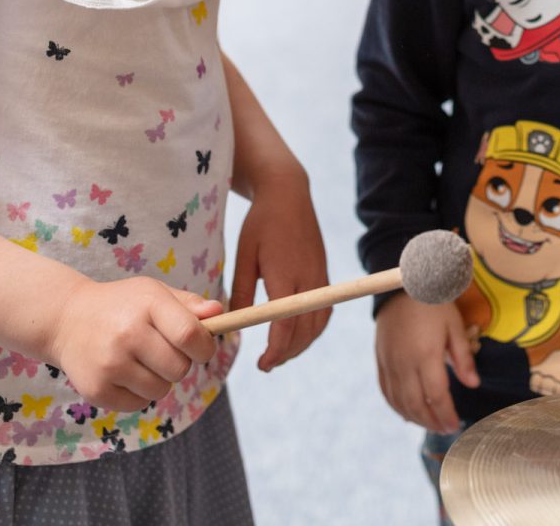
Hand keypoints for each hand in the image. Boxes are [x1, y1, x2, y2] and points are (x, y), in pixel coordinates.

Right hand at [46, 276, 221, 412]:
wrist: (66, 319)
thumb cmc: (120, 305)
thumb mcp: (153, 293)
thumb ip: (189, 305)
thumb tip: (219, 314)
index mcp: (147, 304)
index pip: (190, 335)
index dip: (204, 347)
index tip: (200, 347)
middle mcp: (128, 334)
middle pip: (180, 369)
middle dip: (179, 364)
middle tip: (161, 351)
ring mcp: (110, 363)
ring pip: (161, 390)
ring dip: (158, 380)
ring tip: (140, 361)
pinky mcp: (96, 389)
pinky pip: (139, 404)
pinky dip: (138, 394)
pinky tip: (123, 374)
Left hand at [229, 170, 329, 371]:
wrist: (288, 194)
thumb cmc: (261, 223)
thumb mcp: (243, 256)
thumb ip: (241, 292)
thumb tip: (235, 324)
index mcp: (285, 274)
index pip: (285, 324)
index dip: (276, 349)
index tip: (262, 363)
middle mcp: (309, 279)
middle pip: (305, 330)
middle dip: (287, 353)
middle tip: (267, 364)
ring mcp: (321, 277)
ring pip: (318, 324)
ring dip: (301, 344)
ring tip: (280, 354)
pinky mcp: (324, 274)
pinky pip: (324, 312)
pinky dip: (313, 329)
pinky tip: (298, 335)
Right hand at [375, 292, 479, 434]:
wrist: (400, 286)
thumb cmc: (433, 304)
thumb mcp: (454, 325)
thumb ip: (463, 357)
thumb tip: (473, 385)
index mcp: (425, 354)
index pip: (436, 396)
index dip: (446, 415)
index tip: (456, 425)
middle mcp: (404, 363)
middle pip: (416, 404)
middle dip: (432, 422)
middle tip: (446, 430)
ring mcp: (389, 363)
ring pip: (399, 402)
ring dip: (416, 418)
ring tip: (431, 424)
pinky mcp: (380, 360)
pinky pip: (386, 391)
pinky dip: (397, 406)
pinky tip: (409, 413)